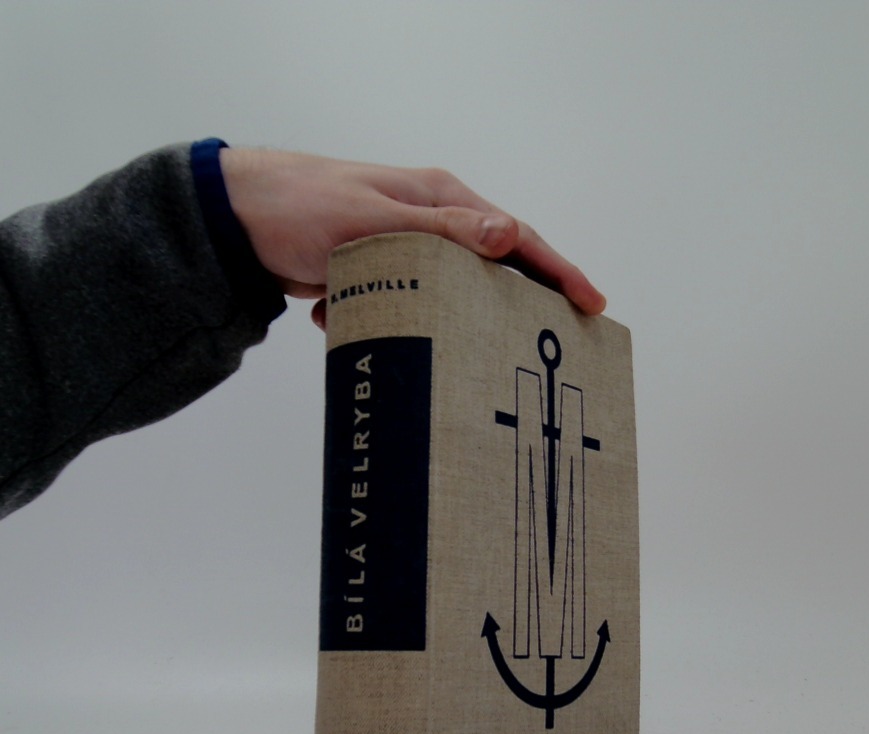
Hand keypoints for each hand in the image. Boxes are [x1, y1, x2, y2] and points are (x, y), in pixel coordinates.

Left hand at [219, 147, 605, 327]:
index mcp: (440, 200)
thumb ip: (441, 229)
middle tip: (549, 344)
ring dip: (453, 323)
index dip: (559, 271)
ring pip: (449, 294)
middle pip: (493, 268)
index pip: (516, 237)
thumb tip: (508, 233)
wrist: (239, 221)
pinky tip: (377, 337)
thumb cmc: (305, 208)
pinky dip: (398, 323)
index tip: (592, 304)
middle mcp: (430, 222)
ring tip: (474, 361)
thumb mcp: (376, 220)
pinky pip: (408, 306)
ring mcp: (406, 249)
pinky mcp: (380, 274)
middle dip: (520, 306)